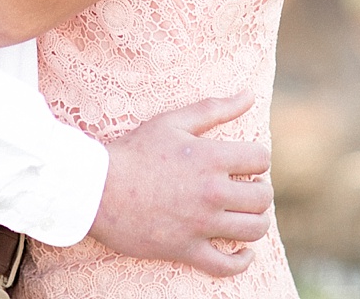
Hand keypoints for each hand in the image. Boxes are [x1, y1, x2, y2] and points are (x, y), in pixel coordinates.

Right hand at [89, 93, 272, 277]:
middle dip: (259, 190)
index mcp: (211, 158)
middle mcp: (211, 193)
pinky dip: (241, 261)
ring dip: (256, 221)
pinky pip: (226, 266)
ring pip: (252, 230)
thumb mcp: (173, 122)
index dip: (256, 158)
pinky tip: (244, 252)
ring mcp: (200, 225)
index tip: (244, 162)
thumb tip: (249, 95)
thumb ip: (214, 108)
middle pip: (262, 197)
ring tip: (245, 213)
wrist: (96, 189)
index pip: (261, 159)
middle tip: (245, 187)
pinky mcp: (186, 250)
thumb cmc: (134, 151)